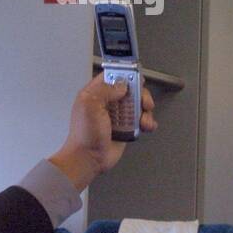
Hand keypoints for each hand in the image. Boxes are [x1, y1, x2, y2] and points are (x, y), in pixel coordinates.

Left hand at [48, 75, 156, 189]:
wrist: (88, 159)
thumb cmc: (84, 135)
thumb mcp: (89, 105)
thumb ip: (105, 90)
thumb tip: (122, 85)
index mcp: (96, 93)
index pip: (113, 75)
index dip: (126, 74)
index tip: (136, 78)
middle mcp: (108, 102)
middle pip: (130, 89)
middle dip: (141, 94)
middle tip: (143, 102)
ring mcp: (118, 115)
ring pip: (138, 104)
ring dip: (145, 111)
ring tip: (143, 120)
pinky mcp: (126, 128)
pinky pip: (141, 120)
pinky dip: (147, 122)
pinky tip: (146, 126)